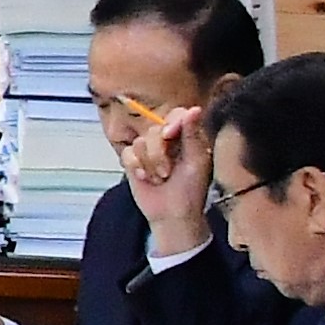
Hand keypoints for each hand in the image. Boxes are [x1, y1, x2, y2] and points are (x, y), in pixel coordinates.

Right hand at [119, 102, 216, 254]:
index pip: (176, 114)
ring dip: (149, 164)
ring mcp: (149, 150)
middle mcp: (167, 140)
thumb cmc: (190, 191)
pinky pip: (127, 153)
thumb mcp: (197, 161)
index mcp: (186, 137)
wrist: (172, 215)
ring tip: (160, 178)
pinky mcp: (133, 161)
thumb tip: (194, 109)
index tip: (170, 135)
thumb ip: (192, 135)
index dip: (170, 123)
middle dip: (159, 153)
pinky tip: (145, 177)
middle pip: (154, 129)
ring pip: (139, 142)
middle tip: (167, 171)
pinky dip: (136, 167)